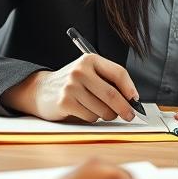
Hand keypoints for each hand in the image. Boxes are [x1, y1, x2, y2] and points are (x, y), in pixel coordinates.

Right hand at [2, 54, 140, 121]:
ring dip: (107, 115)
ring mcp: (71, 86)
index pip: (118, 73)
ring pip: (102, 109)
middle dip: (125, 108)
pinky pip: (90, 117)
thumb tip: (132, 99)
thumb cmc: (72, 83)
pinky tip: (84, 111)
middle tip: (130, 115)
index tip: (136, 100)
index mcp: (90, 60)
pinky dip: (93, 118)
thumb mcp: (89, 74)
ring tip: (99, 110)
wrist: (41, 90)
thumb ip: (108, 82)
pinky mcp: (65, 102)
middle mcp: (80, 71)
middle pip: (112, 94)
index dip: (130, 88)